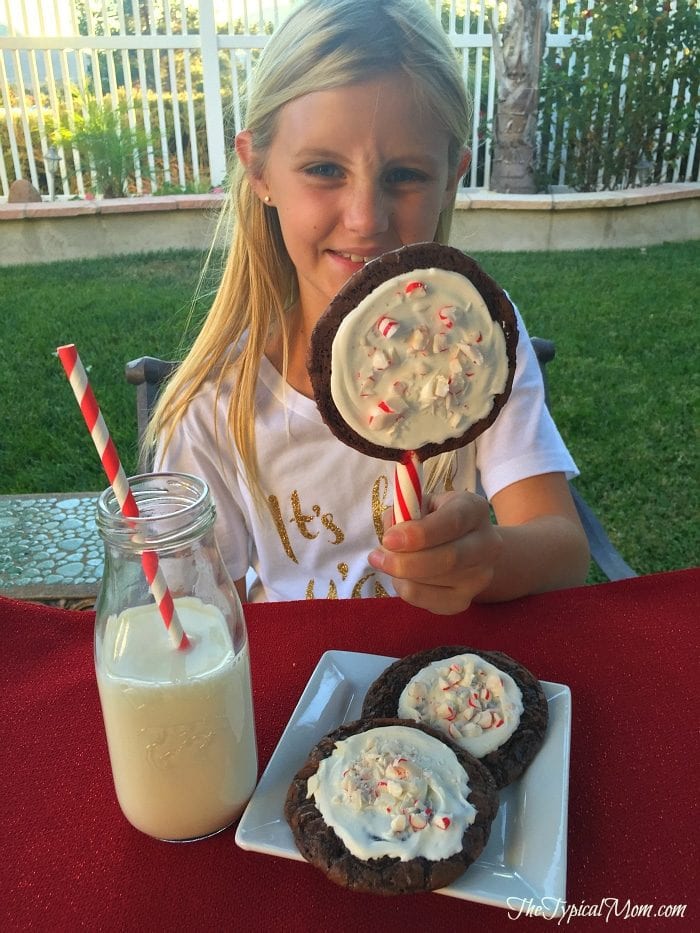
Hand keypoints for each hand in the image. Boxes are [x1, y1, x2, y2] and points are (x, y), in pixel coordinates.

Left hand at [368, 491, 502, 614]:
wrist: (465, 548)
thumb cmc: (435, 519)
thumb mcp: (422, 504)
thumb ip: (405, 512)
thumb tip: (391, 534)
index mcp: (474, 509)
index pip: (452, 522)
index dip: (419, 533)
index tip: (388, 539)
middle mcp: (487, 543)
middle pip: (448, 559)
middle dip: (405, 561)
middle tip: (377, 557)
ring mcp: (480, 576)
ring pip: (435, 582)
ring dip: (401, 575)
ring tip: (387, 561)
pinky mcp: (464, 600)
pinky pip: (428, 601)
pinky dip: (406, 589)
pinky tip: (402, 577)